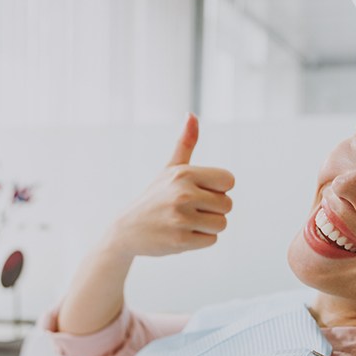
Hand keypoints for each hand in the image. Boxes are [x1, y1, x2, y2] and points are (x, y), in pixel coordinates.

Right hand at [106, 113, 234, 258]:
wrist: (127, 230)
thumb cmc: (155, 197)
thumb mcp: (170, 170)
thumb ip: (184, 143)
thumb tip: (192, 114)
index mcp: (183, 174)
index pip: (228, 180)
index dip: (218, 189)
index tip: (201, 192)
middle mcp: (183, 194)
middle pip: (228, 205)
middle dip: (214, 210)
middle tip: (191, 210)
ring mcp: (181, 218)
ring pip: (221, 224)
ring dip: (208, 226)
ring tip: (186, 222)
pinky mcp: (181, 240)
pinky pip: (211, 240)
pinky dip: (200, 239)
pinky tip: (182, 233)